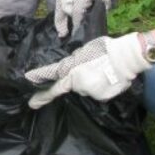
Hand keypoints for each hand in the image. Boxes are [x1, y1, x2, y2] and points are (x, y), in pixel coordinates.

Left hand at [25, 33, 150, 106]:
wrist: (123, 59)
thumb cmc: (103, 50)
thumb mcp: (82, 52)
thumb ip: (74, 62)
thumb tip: (72, 65)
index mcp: (71, 73)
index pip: (54, 87)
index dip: (42, 96)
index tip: (32, 104)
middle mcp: (79, 86)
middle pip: (74, 85)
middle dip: (80, 78)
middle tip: (93, 67)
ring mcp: (90, 93)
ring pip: (87, 88)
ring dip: (92, 82)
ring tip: (104, 70)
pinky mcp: (102, 97)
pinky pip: (98, 92)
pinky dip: (102, 87)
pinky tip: (109, 78)